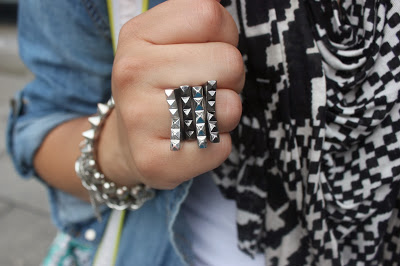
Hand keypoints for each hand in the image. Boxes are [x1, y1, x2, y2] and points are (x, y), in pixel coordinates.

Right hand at [98, 0, 244, 189]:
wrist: (127, 141)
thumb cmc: (159, 86)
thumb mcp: (164, 39)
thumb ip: (196, 18)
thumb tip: (220, 8)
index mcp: (137, 35)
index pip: (211, 16)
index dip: (222, 37)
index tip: (203, 54)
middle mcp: (131, 74)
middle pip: (229, 63)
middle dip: (228, 78)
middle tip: (203, 90)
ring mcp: (139, 121)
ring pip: (229, 107)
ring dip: (223, 114)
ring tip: (197, 115)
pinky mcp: (156, 163)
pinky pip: (222, 147)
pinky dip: (216, 145)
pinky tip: (191, 141)